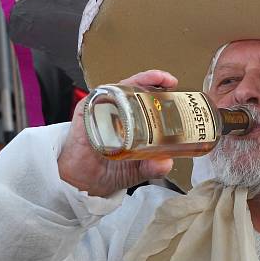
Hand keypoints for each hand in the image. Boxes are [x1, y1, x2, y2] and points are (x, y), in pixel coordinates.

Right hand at [57, 70, 176, 196]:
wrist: (84, 180)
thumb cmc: (111, 171)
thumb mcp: (141, 170)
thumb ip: (155, 167)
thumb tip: (165, 163)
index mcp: (136, 122)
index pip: (151, 102)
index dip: (164, 92)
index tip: (175, 87)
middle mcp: (121, 112)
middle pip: (139, 88)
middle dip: (155, 80)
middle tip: (169, 82)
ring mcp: (104, 109)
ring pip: (122, 87)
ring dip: (139, 81)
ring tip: (155, 80)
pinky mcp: (88, 110)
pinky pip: (100, 95)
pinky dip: (113, 91)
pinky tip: (126, 93)